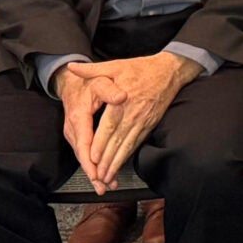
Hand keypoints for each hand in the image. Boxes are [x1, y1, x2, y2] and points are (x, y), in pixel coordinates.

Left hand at [56, 52, 198, 192]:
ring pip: (127, 146)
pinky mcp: (150, 124)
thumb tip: (72, 67)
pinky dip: (128, 156)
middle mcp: (133, 114)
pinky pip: (137, 143)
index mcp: (122, 101)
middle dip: (106, 161)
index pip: (109, 127)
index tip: (92, 158)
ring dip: (117, 163)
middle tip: (97, 176)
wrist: (170, 71)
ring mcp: (143, 121)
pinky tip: (121, 165)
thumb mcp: (115, 66)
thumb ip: (92, 70)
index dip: (100, 144)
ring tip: (107, 177)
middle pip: (117, 141)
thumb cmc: (141, 68)